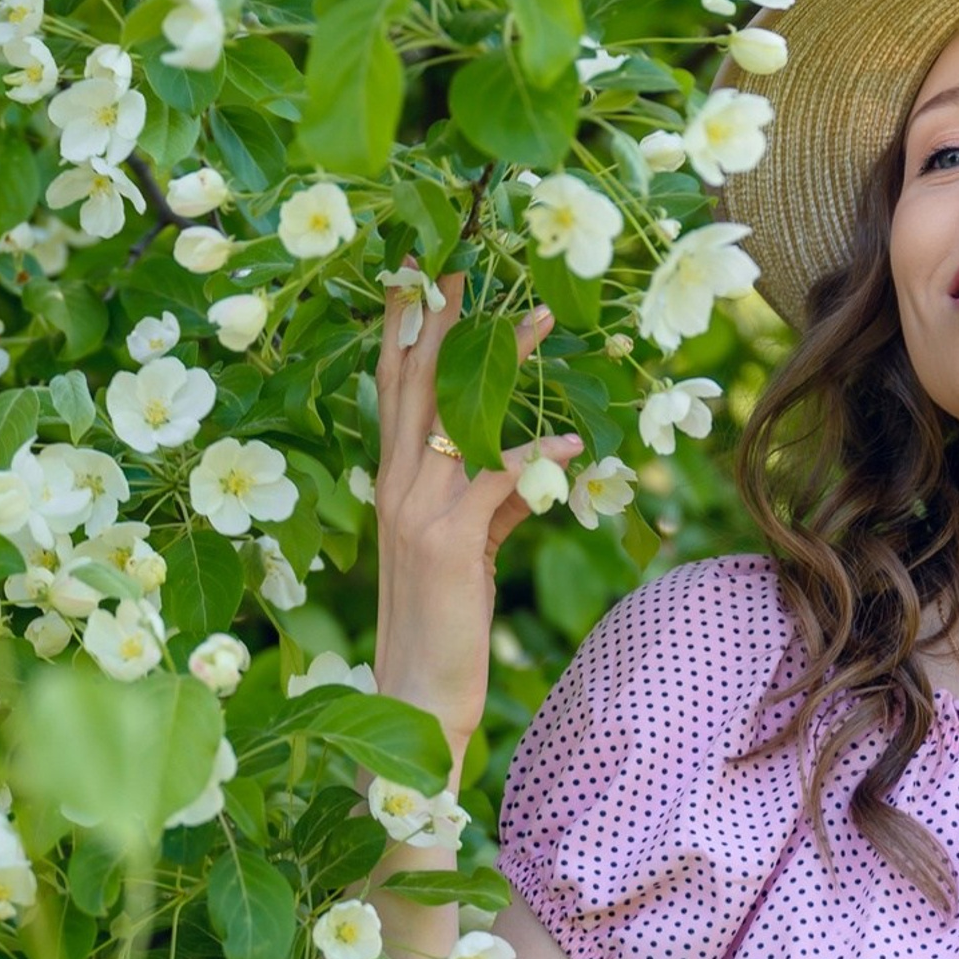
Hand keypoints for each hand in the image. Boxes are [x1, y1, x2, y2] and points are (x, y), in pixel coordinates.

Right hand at [372, 264, 582, 749]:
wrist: (417, 692)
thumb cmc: (442, 618)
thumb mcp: (466, 545)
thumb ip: (490, 497)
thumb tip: (530, 459)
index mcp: (391, 480)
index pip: (393, 389)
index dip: (405, 331)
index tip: (424, 277)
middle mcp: (392, 486)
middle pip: (414, 384)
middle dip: (438, 320)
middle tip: (464, 265)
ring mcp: (415, 513)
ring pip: (454, 418)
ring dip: (502, 364)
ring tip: (540, 319)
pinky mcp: (448, 545)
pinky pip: (493, 483)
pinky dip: (531, 458)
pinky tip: (567, 443)